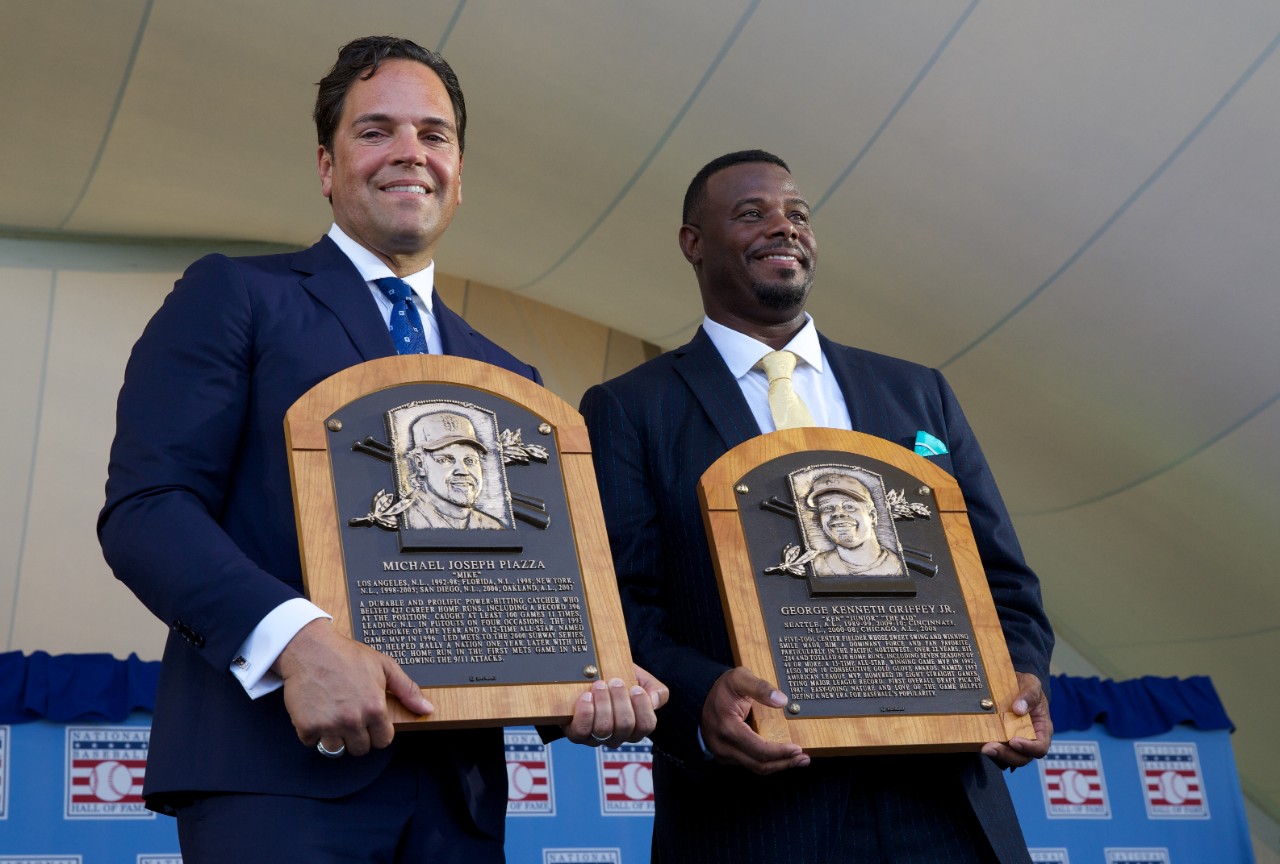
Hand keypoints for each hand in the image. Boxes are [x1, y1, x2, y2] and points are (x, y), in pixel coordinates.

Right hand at [274, 619, 432, 757]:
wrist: (310, 649)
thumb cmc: (347, 655)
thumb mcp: (384, 666)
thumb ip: (407, 690)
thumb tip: (427, 709)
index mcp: (375, 708)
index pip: (383, 741)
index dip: (377, 732)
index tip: (370, 723)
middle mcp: (353, 720)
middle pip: (360, 749)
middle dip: (357, 736)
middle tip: (350, 716)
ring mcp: (329, 725)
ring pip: (336, 750)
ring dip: (334, 737)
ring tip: (333, 715)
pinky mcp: (307, 726)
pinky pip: (312, 743)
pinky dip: (312, 732)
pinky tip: (316, 712)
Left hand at [563, 664, 668, 746]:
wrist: (589, 674)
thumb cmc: (618, 678)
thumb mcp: (640, 679)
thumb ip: (656, 689)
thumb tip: (654, 700)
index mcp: (635, 726)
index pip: (646, 725)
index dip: (643, 707)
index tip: (636, 688)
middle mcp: (617, 736)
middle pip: (625, 726)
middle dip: (620, 700)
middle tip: (614, 681)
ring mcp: (597, 738)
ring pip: (604, 728)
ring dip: (603, 703)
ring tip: (599, 685)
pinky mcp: (577, 734)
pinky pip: (582, 730)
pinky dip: (585, 712)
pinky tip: (586, 696)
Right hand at [701, 667, 808, 774]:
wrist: (701, 695)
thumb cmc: (722, 687)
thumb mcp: (740, 678)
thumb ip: (760, 687)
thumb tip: (782, 701)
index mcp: (727, 727)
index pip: (758, 748)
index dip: (780, 752)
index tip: (797, 748)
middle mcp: (723, 745)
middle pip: (759, 764)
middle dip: (784, 763)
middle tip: (804, 758)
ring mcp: (723, 753)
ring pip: (755, 767)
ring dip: (778, 766)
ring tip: (797, 760)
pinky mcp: (726, 756)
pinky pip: (750, 764)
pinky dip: (767, 762)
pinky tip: (781, 758)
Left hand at [982, 672, 1052, 769]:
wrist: (1010, 684)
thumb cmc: (1025, 686)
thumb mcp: (1031, 683)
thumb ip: (1029, 694)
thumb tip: (1019, 709)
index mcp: (1042, 729)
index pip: (1040, 747)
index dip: (1029, 748)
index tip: (1014, 741)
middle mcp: (1029, 739)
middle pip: (1022, 758)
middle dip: (1007, 755)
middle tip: (990, 748)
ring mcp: (1014, 741)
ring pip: (1008, 757)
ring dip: (996, 755)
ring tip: (983, 748)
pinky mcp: (1000, 740)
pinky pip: (996, 750)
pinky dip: (989, 749)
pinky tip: (978, 743)